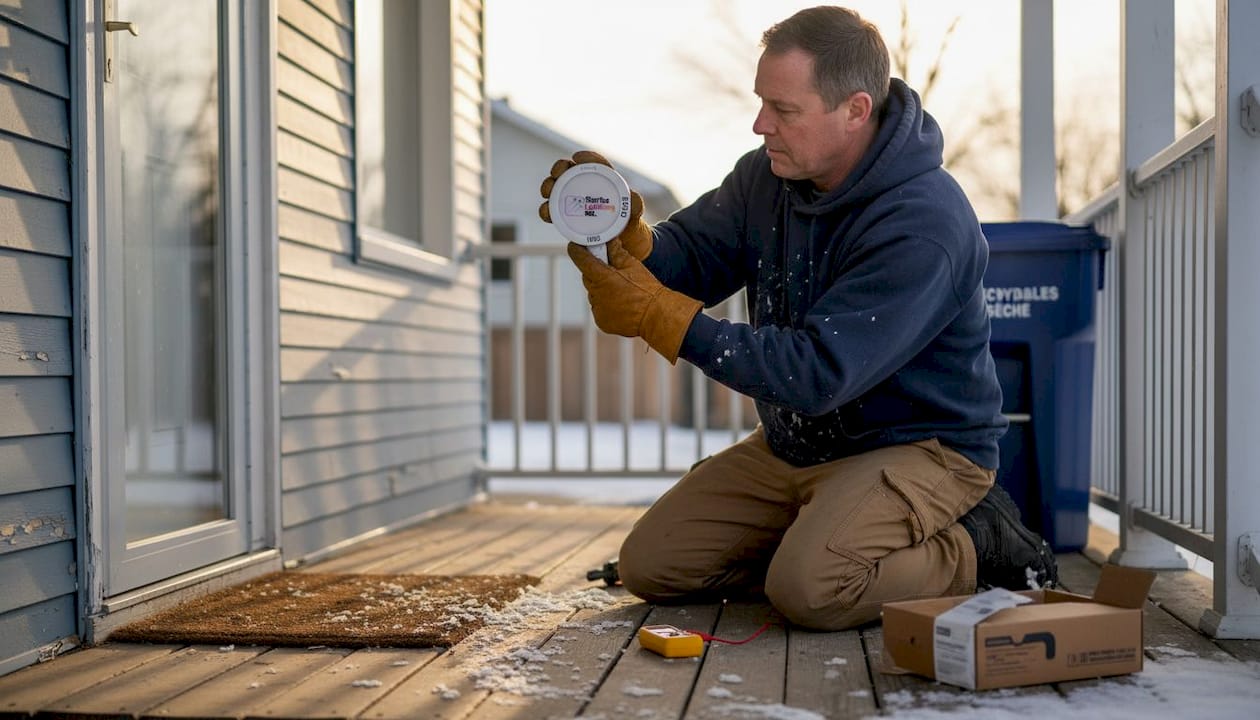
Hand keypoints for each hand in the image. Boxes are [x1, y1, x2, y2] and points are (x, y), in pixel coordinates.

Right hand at [540, 150, 652, 260]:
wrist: (625, 245)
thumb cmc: (631, 224)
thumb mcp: (634, 214)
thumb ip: (635, 205)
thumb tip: (633, 198)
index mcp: (604, 181)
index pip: (594, 163)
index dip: (585, 158)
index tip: (576, 157)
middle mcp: (586, 188)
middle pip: (568, 172)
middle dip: (559, 169)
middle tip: (556, 174)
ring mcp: (575, 202)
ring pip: (556, 189)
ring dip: (548, 187)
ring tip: (547, 193)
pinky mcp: (567, 218)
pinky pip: (553, 211)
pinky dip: (547, 210)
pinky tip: (547, 213)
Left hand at [567, 238, 701, 363]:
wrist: (656, 315)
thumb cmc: (646, 289)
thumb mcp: (632, 265)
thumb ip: (616, 252)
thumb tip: (607, 241)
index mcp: (602, 278)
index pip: (581, 260)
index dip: (577, 251)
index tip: (575, 246)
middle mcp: (596, 295)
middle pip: (588, 277)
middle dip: (595, 272)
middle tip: (609, 269)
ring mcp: (598, 310)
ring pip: (594, 294)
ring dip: (601, 290)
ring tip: (620, 290)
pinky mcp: (602, 322)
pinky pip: (599, 308)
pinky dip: (606, 304)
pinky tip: (620, 303)